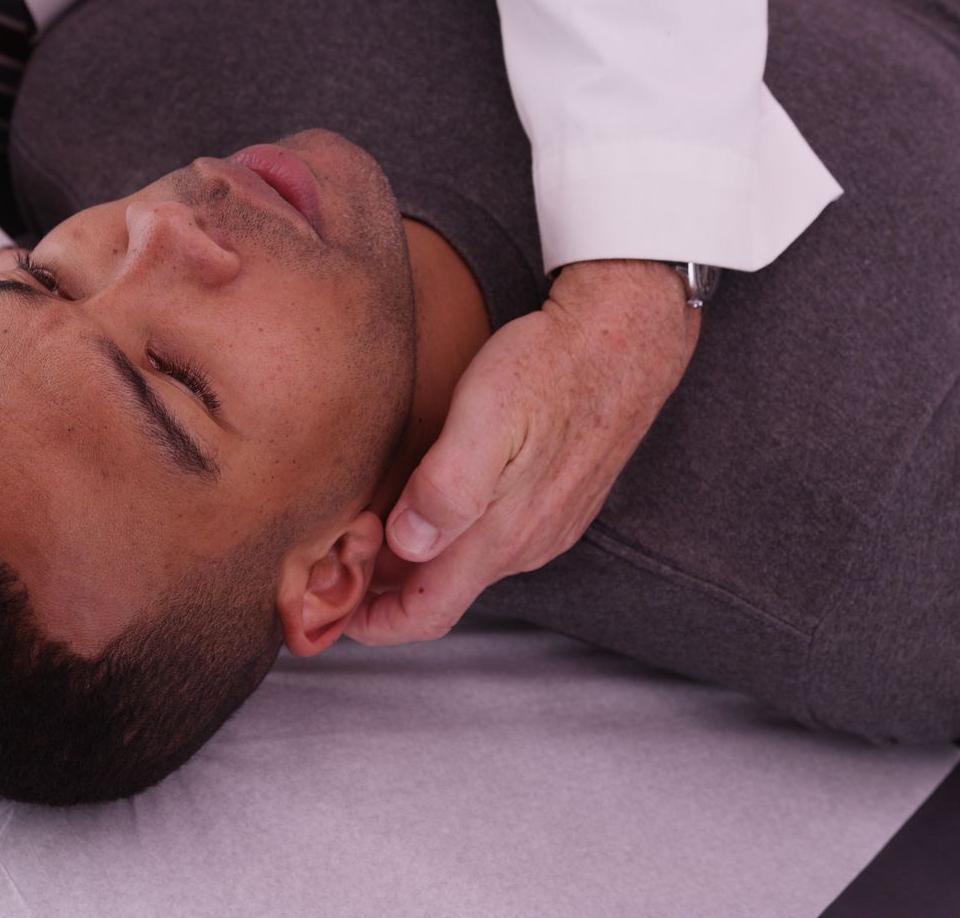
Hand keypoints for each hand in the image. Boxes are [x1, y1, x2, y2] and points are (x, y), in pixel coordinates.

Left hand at [345, 259, 699, 644]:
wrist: (628, 335)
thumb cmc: (550, 365)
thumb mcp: (489, 414)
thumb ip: (448, 486)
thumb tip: (407, 543)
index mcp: (503, 534)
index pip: (426, 615)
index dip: (374, 624)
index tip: (332, 609)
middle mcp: (528, 544)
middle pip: (442, 593)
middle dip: (388, 589)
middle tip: (340, 556)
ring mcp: (549, 527)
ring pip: (468, 564)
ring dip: (420, 559)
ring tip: (374, 524)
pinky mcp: (562, 503)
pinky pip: (497, 537)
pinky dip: (454, 534)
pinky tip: (432, 496)